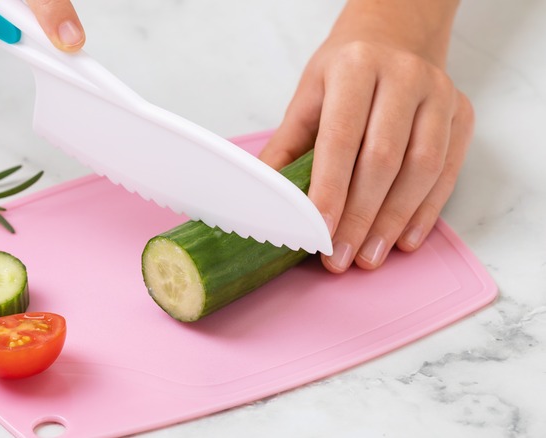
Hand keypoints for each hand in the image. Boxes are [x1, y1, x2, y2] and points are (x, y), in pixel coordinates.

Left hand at [259, 0, 473, 272]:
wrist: (395, 37)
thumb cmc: (345, 73)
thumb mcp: (308, 97)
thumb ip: (288, 147)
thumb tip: (266, 198)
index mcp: (354, 68)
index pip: (341, 138)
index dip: (330, 189)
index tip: (319, 231)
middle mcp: (402, 77)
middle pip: (383, 159)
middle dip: (360, 216)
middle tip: (340, 256)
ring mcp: (439, 94)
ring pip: (421, 169)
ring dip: (393, 221)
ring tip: (369, 256)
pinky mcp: (462, 114)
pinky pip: (448, 171)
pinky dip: (425, 211)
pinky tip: (403, 239)